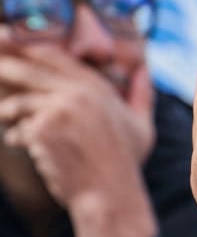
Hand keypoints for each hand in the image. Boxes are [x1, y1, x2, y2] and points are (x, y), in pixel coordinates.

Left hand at [0, 39, 154, 213]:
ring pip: (17, 103)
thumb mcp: (142, 127)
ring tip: (11, 122)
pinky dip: (19, 140)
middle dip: (5, 68)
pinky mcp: (42, 130)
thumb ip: (142, 95)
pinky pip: (17, 130)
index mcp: (98, 88)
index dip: (28, 48)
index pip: (54, 56)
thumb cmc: (125, 165)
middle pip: (28, 71)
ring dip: (9, 114)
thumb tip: (143, 71)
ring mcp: (58, 110)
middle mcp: (78, 94)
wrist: (110, 195)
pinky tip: (32, 150)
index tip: (10, 41)